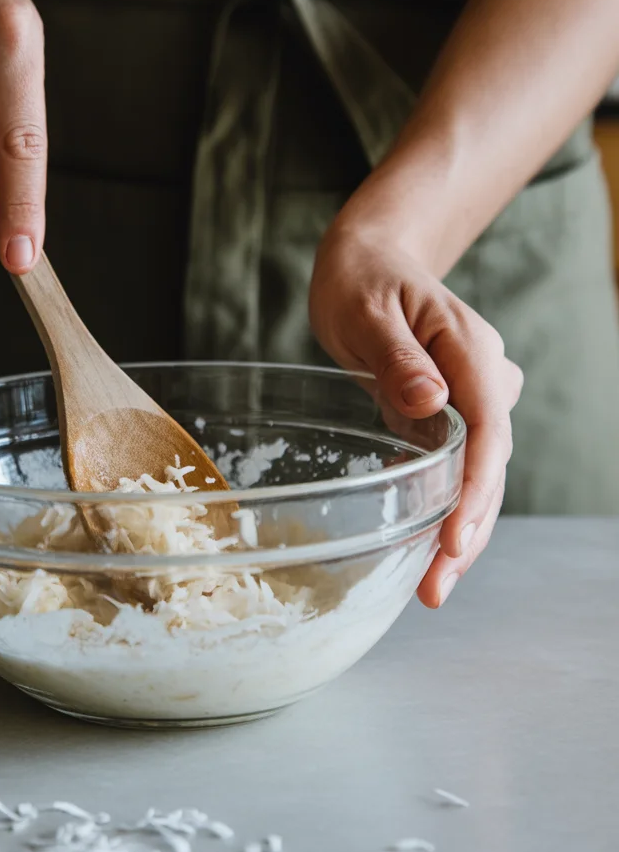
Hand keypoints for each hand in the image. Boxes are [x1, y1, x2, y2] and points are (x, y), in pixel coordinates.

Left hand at [310, 220, 522, 607]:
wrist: (371, 261)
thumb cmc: (363, 279)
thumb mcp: (367, 311)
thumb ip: (398, 357)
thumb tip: (431, 401)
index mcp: (470, 350)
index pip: (488, 431)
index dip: (475, 491)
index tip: (454, 540)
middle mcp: (484, 379)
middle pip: (488, 465)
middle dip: (467, 530)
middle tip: (436, 589)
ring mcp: (472, 398)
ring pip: (477, 474)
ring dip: (458, 529)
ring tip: (433, 587)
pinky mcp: (451, 414)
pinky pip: (456, 467)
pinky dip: (442, 506)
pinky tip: (422, 544)